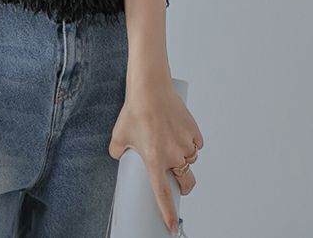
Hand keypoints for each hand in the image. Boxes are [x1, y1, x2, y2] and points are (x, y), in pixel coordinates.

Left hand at [108, 79, 203, 233]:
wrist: (150, 88)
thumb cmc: (134, 110)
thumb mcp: (118, 134)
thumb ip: (117, 151)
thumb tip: (118, 156)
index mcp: (154, 160)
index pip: (163, 194)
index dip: (168, 213)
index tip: (172, 226)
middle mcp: (173, 155)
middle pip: (186, 181)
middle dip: (184, 186)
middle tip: (178, 180)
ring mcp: (186, 143)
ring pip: (191, 159)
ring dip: (184, 157)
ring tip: (169, 141)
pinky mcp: (194, 131)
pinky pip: (196, 144)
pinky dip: (190, 142)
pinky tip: (179, 132)